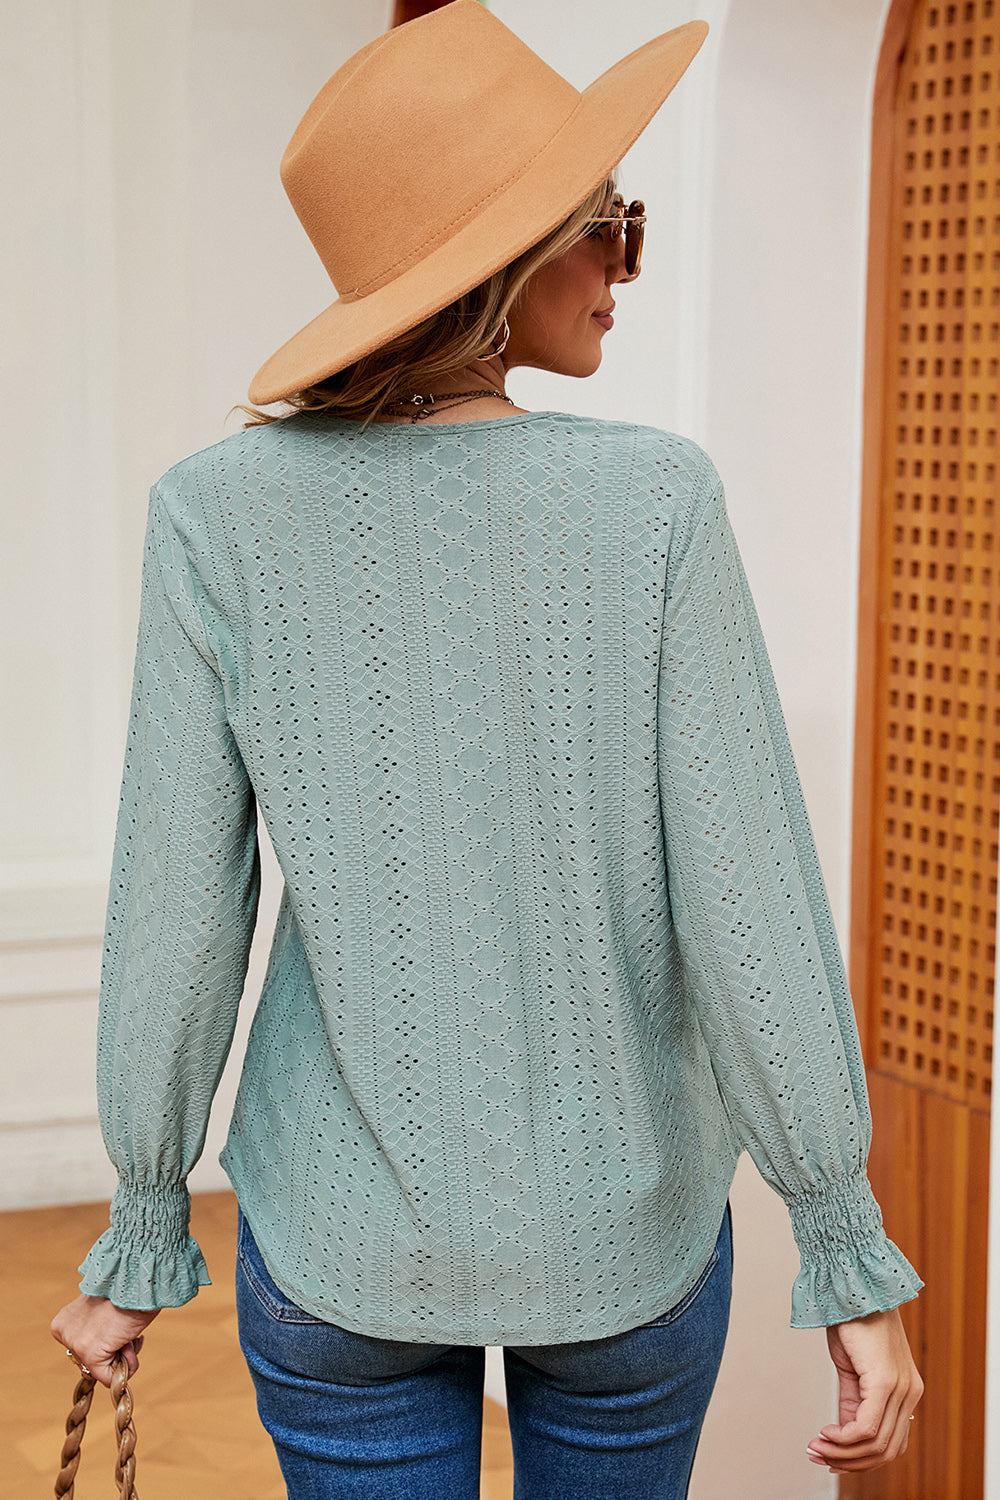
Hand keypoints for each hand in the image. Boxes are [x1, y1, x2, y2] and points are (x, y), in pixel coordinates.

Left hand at [51, 1294, 160, 1387]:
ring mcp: (75, 1343)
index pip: (83, 1349)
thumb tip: (111, 1356)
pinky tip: (132, 1342)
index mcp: (63, 1322)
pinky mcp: (90, 1353)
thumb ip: (98, 1331)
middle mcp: (63, 1333)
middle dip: (114, 1350)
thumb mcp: (103, 1311)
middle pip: (91, 1361)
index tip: (116, 1325)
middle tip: (125, 1330)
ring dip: (123, 1356)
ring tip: (129, 1333)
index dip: (106, 1343)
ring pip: (102, 1370)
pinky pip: (110, 1378)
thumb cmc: (129, 1289)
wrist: (137, 1277)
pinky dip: (128, 1367)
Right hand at [806, 1307, 922, 1473]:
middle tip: (818, 1455)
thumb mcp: (853, 1369)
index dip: (861, 1459)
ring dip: (843, 1453)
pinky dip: (844, 1438)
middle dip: (849, 1461)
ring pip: (877, 1444)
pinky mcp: (886, 1381)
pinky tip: (826, 1432)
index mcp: (907, 1390)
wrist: (852, 1285)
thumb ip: (854, 1402)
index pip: (892, 1442)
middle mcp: (911, 1392)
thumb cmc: (852, 1319)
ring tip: (817, 1447)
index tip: (831, 1458)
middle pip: (886, 1450)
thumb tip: (844, 1432)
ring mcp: (901, 1388)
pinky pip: (867, 1427)